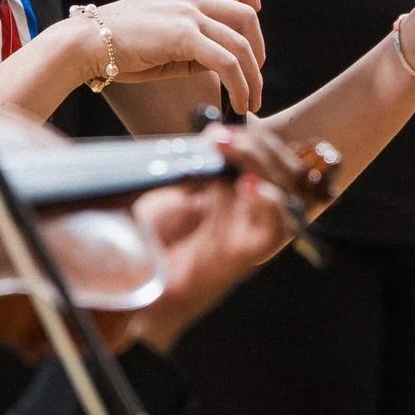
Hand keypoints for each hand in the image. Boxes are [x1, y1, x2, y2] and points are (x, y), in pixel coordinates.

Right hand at [87, 0, 266, 115]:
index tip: (255, 7)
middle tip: (255, 74)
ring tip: (250, 100)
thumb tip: (217, 66)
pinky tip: (237, 102)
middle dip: (259, 49)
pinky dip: (239, 85)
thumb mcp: (159, 38)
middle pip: (246, 15)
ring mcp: (187, 15)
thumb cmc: (113, 44)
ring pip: (241, 44)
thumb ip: (190, 45)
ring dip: (253, 77)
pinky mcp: (183, 36)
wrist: (86, 43)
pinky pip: (226, 62)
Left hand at [129, 123, 310, 352]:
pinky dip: (270, 203)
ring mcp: (247, 232)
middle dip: (259, 145)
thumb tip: (211, 134)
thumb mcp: (167, 190)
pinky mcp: (245, 256)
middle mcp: (245, 211)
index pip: (264, 157)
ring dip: (261, 164)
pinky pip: (276, 229)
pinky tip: (248, 186)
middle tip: (222, 136)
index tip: (219, 128)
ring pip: (284, 191)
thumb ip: (192, 164)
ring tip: (229, 149)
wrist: (130, 285)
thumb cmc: (146, 240)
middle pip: (280, 169)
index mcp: (230, 192)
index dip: (253, 138)